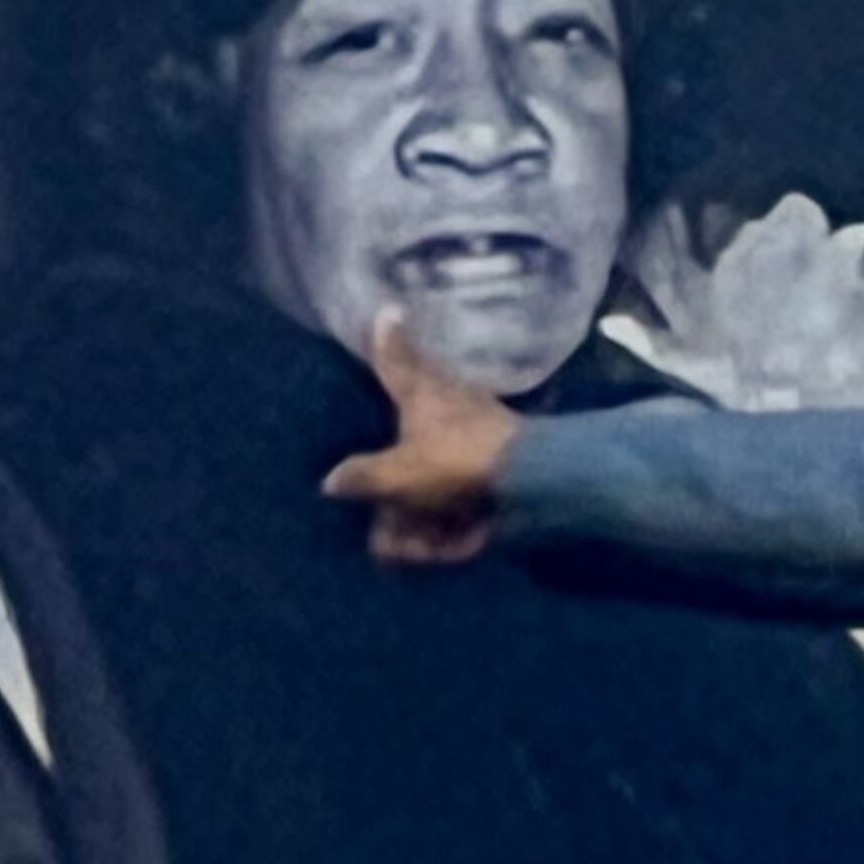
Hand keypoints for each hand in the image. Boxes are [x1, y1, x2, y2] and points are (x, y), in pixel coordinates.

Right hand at [321, 312, 521, 565]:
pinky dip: (453, 535)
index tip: (388, 309)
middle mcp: (450, 409)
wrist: (532, 482)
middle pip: (414, 439)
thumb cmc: (457, 462)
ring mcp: (477, 440)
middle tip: (388, 526)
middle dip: (399, 482)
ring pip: (437, 481)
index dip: (388, 340)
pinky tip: (445, 554)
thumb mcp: (400, 474)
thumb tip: (331, 480)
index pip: (397, 361)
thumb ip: (365, 477)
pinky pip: (463, 507)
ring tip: (408, 553)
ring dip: (422, 525)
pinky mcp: (499, 474)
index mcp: (423, 394)